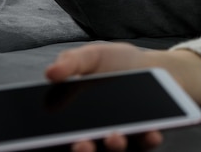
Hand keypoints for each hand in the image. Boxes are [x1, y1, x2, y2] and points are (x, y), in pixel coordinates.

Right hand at [46, 43, 200, 151]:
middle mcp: (95, 136)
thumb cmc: (112, 62)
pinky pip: (146, 144)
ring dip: (114, 149)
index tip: (50, 140)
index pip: (57, 139)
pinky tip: (150, 132)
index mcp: (73, 120)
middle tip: (83, 145)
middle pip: (85, 151)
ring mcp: (121, 139)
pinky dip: (147, 140)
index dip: (51, 144)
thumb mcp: (91, 57)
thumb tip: (50, 73)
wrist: (150, 65)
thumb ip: (71, 63)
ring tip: (114, 137)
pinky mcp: (146, 136)